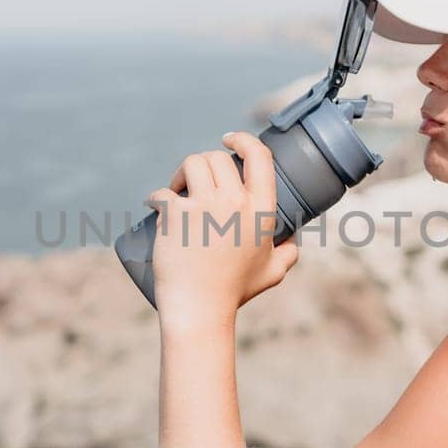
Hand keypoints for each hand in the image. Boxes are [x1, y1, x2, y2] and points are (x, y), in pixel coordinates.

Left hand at [142, 131, 301, 328]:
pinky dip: (156, 197)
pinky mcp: (177, 214)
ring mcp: (205, 206)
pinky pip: (162, 193)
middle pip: (218, 158)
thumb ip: (288, 253)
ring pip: (192, 164)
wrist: (201, 308)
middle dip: (204, 164)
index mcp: (261, 210)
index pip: (259, 156)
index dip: (244, 139)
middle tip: (194, 184)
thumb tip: (292, 240)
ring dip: (182, 173)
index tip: (229, 140)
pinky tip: (154, 205)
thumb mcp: (273, 272)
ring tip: (177, 191)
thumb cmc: (235, 291)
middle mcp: (236, 202)